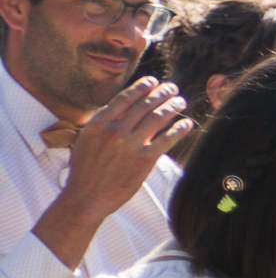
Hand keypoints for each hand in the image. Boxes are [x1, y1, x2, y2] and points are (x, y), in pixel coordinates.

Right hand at [49, 79, 191, 221]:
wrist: (86, 196)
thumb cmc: (85, 169)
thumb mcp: (86, 140)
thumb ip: (104, 124)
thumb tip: (122, 109)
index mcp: (98, 123)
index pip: (124, 98)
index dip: (141, 86)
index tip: (153, 80)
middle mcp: (115, 131)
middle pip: (144, 105)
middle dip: (161, 93)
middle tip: (172, 88)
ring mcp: (130, 145)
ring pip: (157, 118)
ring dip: (172, 106)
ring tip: (180, 101)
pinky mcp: (144, 160)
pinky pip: (167, 140)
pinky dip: (179, 129)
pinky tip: (187, 123)